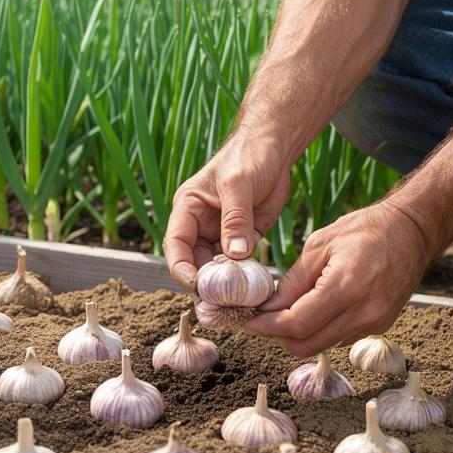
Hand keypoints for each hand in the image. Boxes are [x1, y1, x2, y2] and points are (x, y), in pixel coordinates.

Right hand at [163, 133, 291, 289]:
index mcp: (187, 209)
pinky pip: (241, 265)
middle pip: (194, 263)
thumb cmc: (249, 155)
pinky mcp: (244, 239)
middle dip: (205, 284)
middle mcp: (200, 225)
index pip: (176, 245)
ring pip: (217, 268)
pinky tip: (255, 291)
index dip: (182, 268)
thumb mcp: (239, 184)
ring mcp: (222, 234)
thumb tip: (234, 256)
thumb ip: (235, 219)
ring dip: (226, 286)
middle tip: (219, 306)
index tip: (197, 286)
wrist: (275, 147)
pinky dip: (246, 279)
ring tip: (238, 304)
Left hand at [243, 201, 434, 356]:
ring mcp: (375, 322)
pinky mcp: (381, 325)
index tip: (248, 322)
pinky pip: (341, 338)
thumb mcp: (319, 246)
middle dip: (278, 337)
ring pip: (323, 345)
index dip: (267, 327)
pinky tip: (311, 312)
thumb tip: (268, 307)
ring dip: (298, 336)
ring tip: (282, 316)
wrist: (411, 231)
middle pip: (308, 344)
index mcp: (345, 287)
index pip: (296, 323)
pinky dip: (320, 331)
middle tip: (260, 323)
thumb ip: (293, 281)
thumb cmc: (365, 230)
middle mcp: (363, 312)